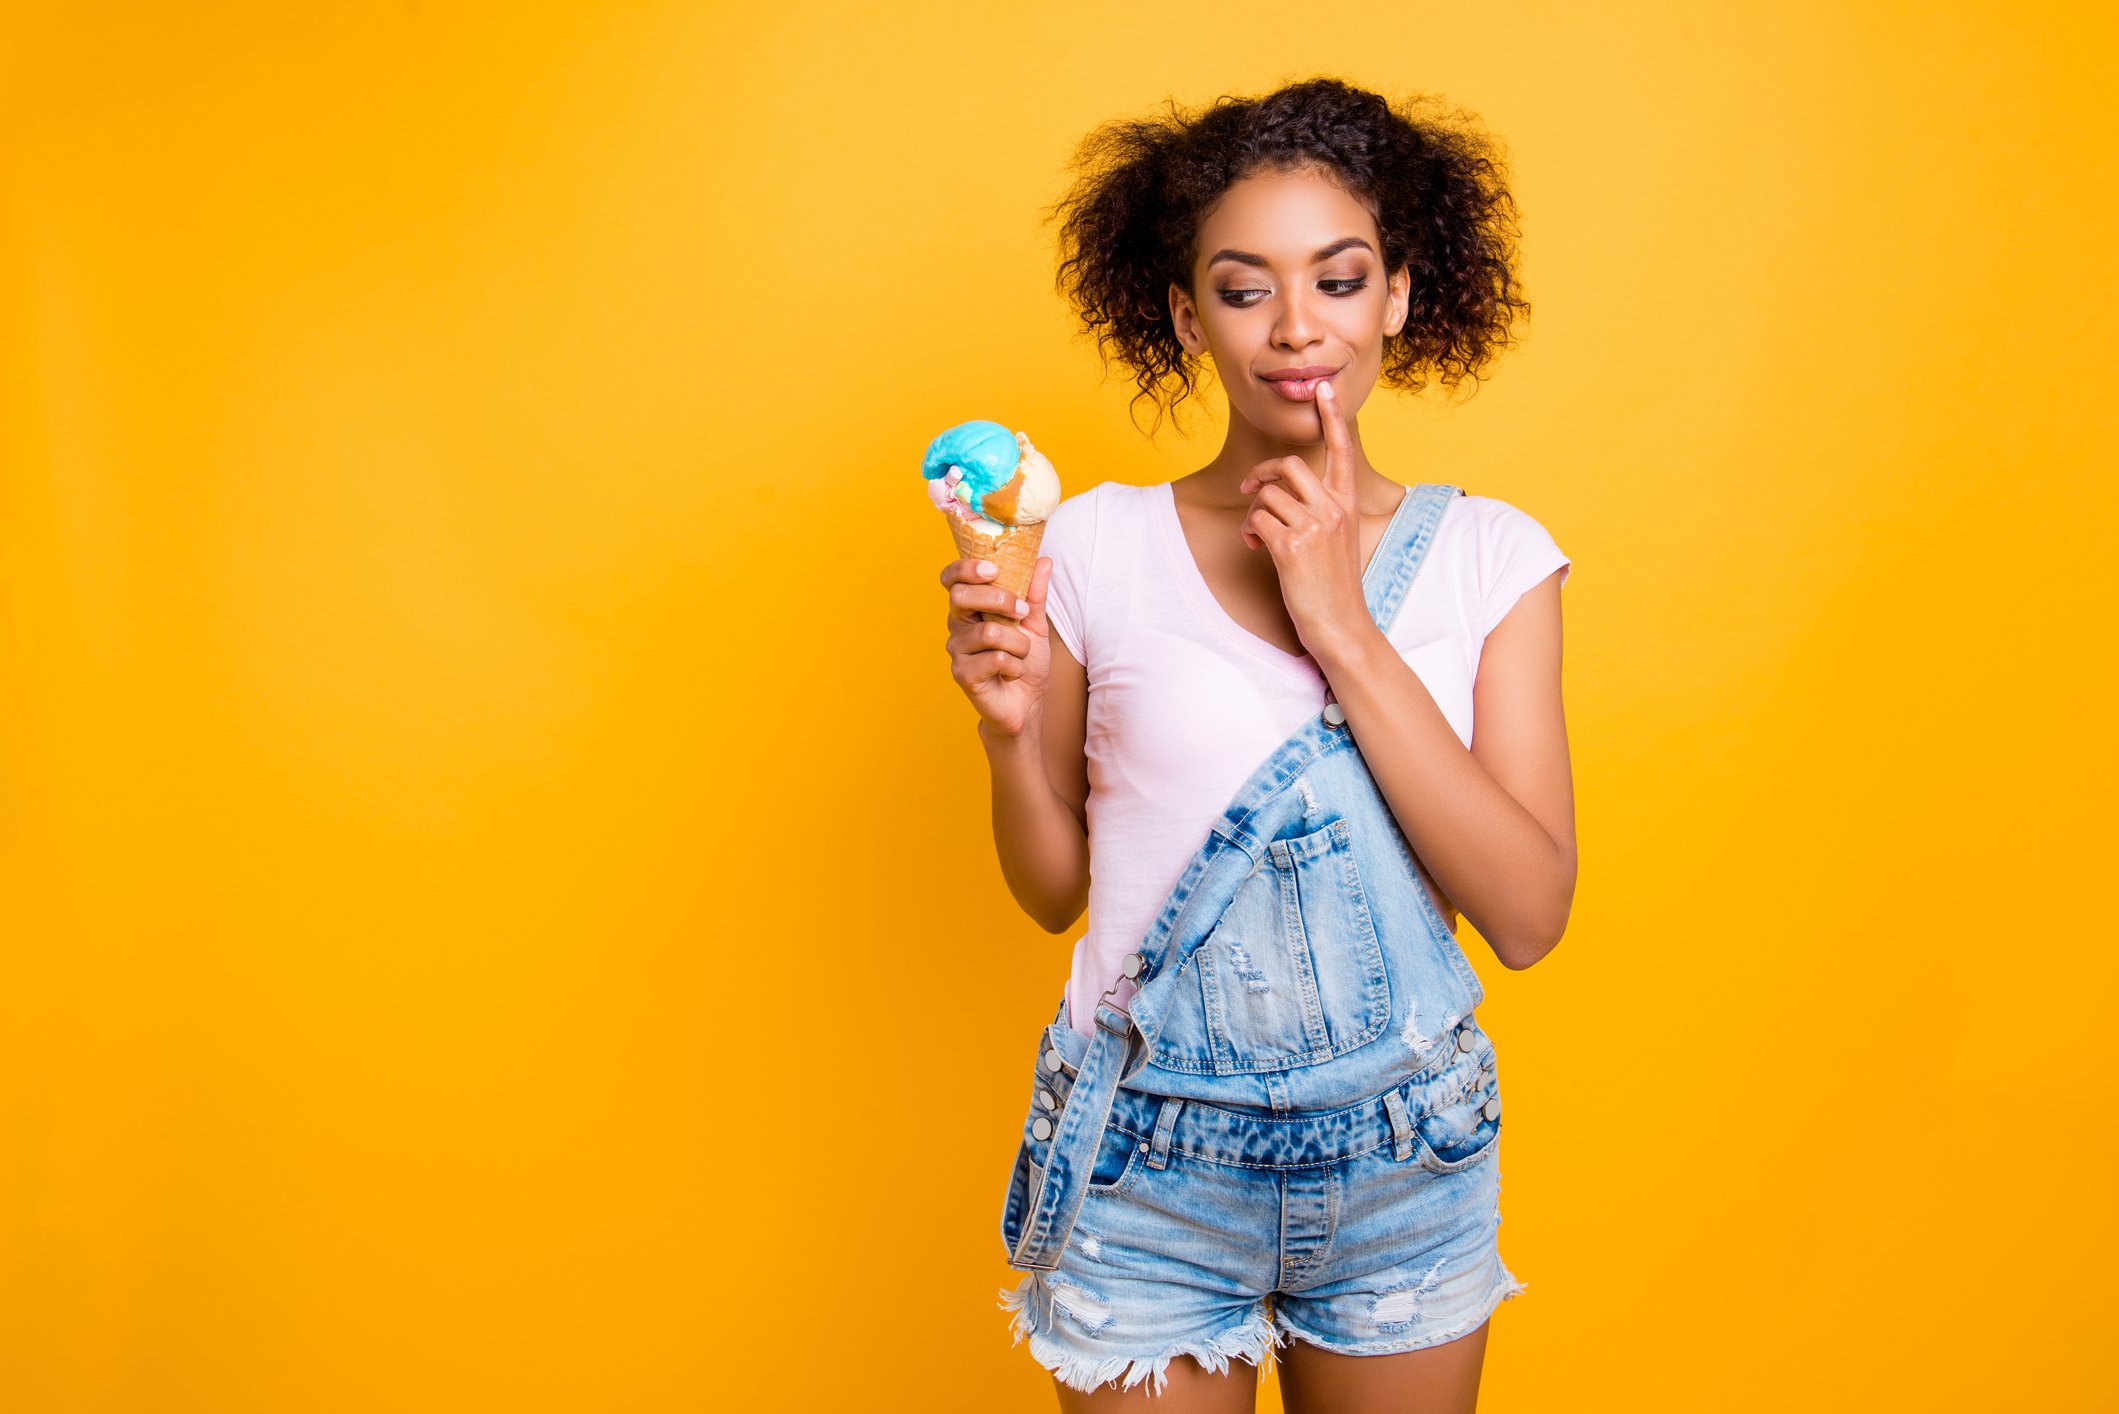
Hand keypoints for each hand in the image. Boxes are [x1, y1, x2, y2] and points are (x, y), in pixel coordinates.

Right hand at [940, 554, 1050, 736]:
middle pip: (961, 597)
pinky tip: (1013, 672)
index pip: (952, 578)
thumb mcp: (1035, 623)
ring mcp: (957, 651)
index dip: (966, 568)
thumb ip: (1035, 593)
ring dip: (1018, 644)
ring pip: (987, 632)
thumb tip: (1043, 560)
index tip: (993, 570)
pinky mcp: (963, 675)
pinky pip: (994, 659)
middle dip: (999, 600)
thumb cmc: (1025, 659)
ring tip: (1022, 654)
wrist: (1027, 702)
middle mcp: (957, 625)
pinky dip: (1015, 665)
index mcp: (970, 607)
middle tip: (1022, 612)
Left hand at [1237, 379, 1367, 650]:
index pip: (1341, 449)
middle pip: (1288, 464)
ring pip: (1267, 494)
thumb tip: (1278, 494)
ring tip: (1256, 537)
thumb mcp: (1335, 540)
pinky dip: (1248, 532)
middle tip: (1249, 488)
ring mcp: (1315, 525)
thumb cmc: (1333, 587)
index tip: (1324, 387)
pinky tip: (1255, 548)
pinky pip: (1256, 519)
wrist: (1342, 627)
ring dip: (1253, 513)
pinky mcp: (1292, 545)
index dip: (1331, 416)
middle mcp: (1334, 508)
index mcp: (1347, 503)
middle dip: (1261, 473)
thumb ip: (1318, 512)